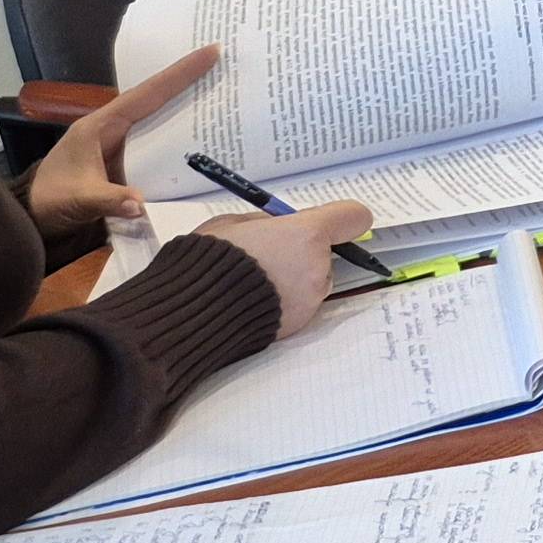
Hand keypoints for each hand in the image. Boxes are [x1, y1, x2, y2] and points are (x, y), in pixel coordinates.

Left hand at [27, 45, 218, 241]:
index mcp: (101, 125)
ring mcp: (121, 142)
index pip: (147, 94)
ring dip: (189, 105)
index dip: (179, 74)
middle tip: (226, 62)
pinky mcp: (127, 158)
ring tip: (224, 91)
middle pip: (157, 98)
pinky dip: (181, 134)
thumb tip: (140, 203)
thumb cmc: (51, 199)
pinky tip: (204, 134)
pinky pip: (159, 140)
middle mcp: (113, 127)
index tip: (211, 52)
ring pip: (160, 117)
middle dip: (190, 80)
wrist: (34, 216)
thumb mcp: (78, 199)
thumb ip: (109, 199)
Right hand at [203, 201, 378, 341]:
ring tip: (252, 282)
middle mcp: (316, 268)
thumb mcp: (233, 224)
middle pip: (326, 253)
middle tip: (267, 255)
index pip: (353, 217)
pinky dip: (282, 302)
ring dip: (293, 279)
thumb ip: (268, 222)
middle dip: (303, 253)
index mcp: (306, 234)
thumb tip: (281, 224)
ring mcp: (309, 300)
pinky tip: (250, 302)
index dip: (341, 218)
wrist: (189, 314)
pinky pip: (297, 305)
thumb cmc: (206, 262)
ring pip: (312, 281)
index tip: (329, 222)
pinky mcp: (297, 325)